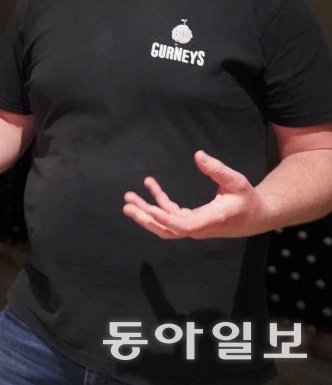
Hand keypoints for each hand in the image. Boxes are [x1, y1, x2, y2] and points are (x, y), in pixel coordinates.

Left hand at [122, 150, 270, 239]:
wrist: (257, 216)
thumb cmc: (247, 199)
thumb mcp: (236, 181)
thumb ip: (217, 169)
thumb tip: (198, 155)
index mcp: (211, 219)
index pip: (183, 225)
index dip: (165, 219)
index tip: (148, 208)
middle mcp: (199, 226)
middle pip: (167, 228)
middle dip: (146, 218)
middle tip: (127, 204)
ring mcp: (194, 225)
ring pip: (165, 223)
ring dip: (147, 211)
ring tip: (129, 198)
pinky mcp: (192, 221)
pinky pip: (171, 214)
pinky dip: (160, 202)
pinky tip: (151, 186)